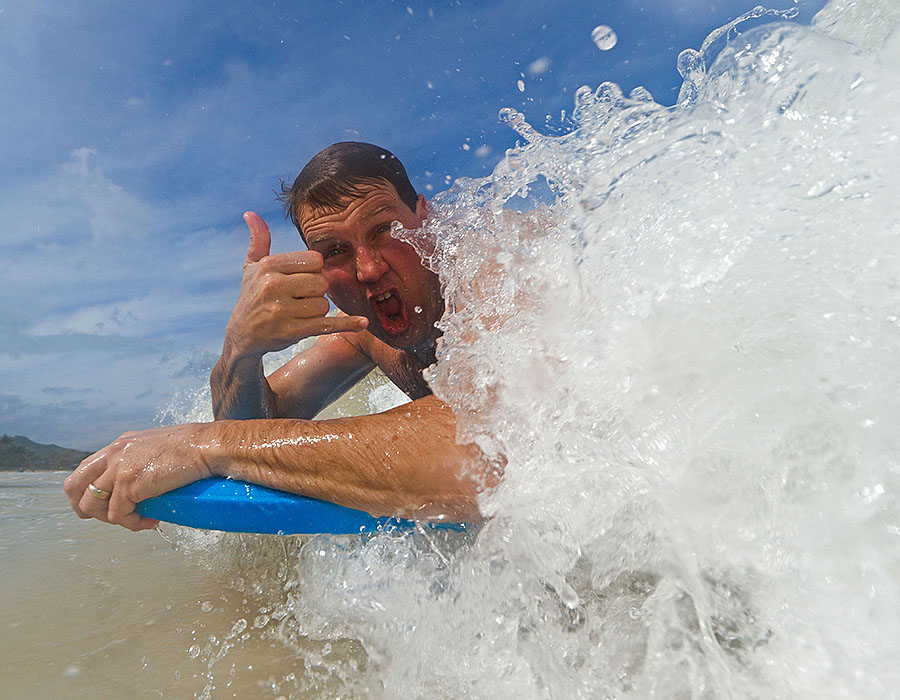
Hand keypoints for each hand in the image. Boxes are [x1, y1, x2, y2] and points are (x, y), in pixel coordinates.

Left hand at [63, 424, 214, 530]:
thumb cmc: (193, 448)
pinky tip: (151, 521)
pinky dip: (132, 524)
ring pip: (91, 505)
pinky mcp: (128, 484)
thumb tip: (142, 485)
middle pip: (74, 486)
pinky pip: (117, 515)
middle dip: (85, 508)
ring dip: (111, 519)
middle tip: (108, 517)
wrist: (206, 446)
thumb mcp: (157, 448)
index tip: (107, 504)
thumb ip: (142, 461)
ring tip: (136, 520)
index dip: (89, 491)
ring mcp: (118, 468)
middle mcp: (114, 453)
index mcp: (120, 445)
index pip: (86, 469)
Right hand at [224, 212, 367, 358]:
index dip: (314, 270)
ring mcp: (282, 310)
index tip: (302, 278)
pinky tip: (362, 323)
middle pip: (322, 282)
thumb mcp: (251, 267)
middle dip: (317, 291)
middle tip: (300, 298)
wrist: (242, 335)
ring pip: (324, 304)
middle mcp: (273, 285)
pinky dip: (347, 324)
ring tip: (299, 313)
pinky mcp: (291, 331)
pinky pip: (327, 324)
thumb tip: (251, 213)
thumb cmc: (252, 296)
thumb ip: (258, 240)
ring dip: (318, 310)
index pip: (315, 260)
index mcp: (269, 266)